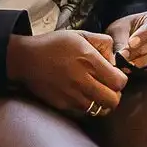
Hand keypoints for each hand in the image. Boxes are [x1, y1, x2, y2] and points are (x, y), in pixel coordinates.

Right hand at [7, 28, 125, 116]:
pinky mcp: (62, 105)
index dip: (121, 80)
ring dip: (101, 102)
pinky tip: (82, 95)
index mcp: (89, 61)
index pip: (119, 82)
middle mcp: (82, 80)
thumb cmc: (54, 45)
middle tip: (108, 87)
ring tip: (95, 92)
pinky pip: (84, 112)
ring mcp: (72, 95)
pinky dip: (87, 106)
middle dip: (115, 95)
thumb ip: (103, 43)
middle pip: (113, 101)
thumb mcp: (81, 35)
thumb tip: (115, 59)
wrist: (26, 59)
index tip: (114, 75)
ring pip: (100, 110)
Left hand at [107, 11, 146, 70]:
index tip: (131, 44)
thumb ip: (120, 41)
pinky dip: (142, 70)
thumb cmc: (125, 29)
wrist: (128, 37)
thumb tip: (119, 57)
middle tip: (122, 57)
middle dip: (138, 52)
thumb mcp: (120, 30)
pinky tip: (130, 69)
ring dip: (139, 63)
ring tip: (124, 64)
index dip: (142, 35)